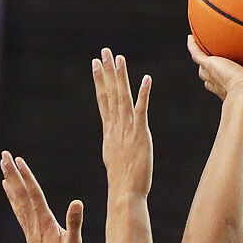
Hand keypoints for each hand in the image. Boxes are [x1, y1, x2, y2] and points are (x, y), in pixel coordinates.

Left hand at [0, 151, 81, 242]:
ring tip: (3, 166)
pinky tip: (8, 188)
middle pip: (21, 193)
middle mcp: (33, 222)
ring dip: (10, 181)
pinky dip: (12, 195)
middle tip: (4, 155)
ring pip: (17, 199)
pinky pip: (18, 208)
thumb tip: (77, 202)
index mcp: (45, 221)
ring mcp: (29, 226)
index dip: (27, 176)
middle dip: (12, 173)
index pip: (34, 194)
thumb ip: (74, 223)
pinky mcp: (29, 231)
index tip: (18, 160)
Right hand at [92, 48, 152, 193]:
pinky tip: (146, 79)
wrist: (125, 191)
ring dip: (121, 77)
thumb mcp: (115, 156)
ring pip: (122, 97)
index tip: (96, 64)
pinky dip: (143, 94)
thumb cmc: (122, 180)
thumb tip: (114, 139)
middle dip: (107, 71)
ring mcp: (127, 129)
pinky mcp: (140, 134)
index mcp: (110, 130)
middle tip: (104, 51)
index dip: (100, 81)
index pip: (103, 100)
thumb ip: (116, 143)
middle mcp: (116, 126)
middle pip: (110, 93)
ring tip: (118, 58)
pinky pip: (141, 110)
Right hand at [187, 35, 242, 108]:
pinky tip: (191, 37)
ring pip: (203, 66)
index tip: (226, 76)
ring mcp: (213, 72)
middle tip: (213, 63)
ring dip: (201, 58)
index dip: (224, 81)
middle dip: (211, 71)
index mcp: (232, 88)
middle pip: (211, 76)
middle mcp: (220, 81)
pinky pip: (197, 53)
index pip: (225, 84)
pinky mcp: (209, 64)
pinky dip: (193, 45)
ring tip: (200, 47)